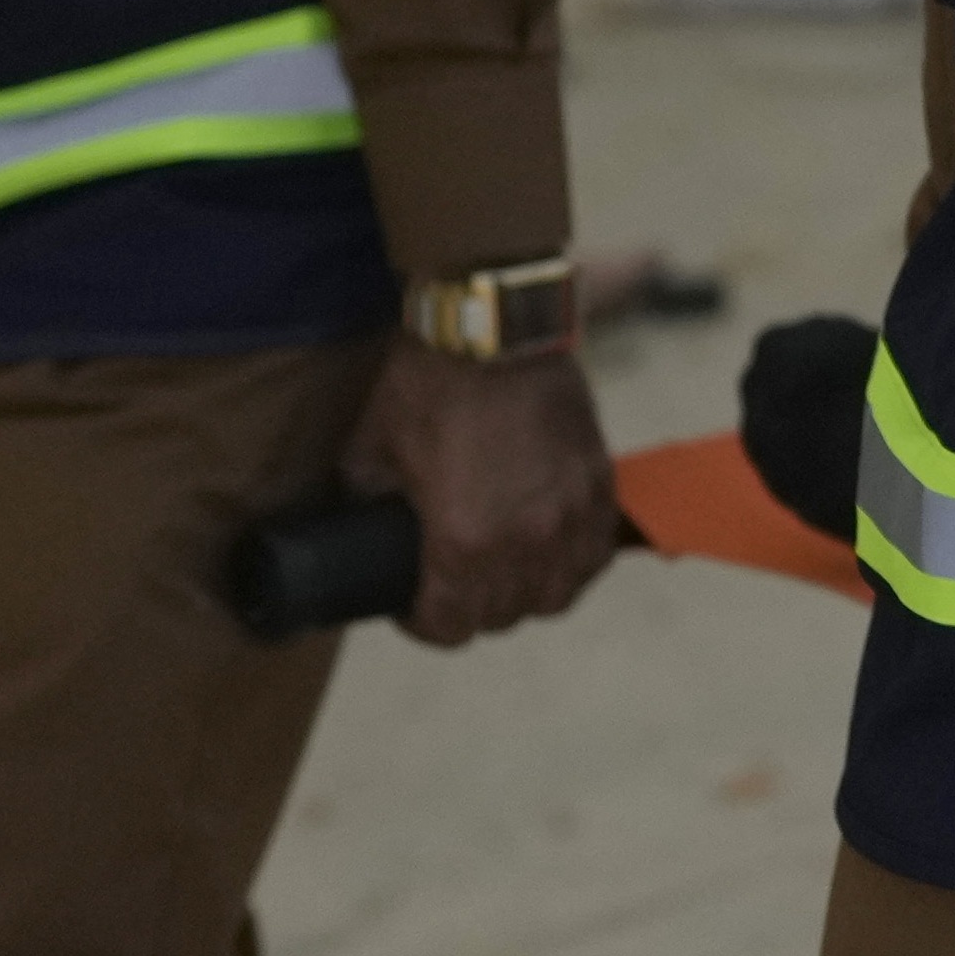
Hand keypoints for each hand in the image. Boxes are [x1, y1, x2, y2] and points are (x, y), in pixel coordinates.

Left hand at [345, 338, 618, 646]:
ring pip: (556, 596)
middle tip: (451, 583)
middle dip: (471, 610)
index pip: (450, 627)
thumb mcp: (370, 452)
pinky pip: (594, 556)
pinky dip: (571, 563)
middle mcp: (526, 543)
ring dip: (526, 594)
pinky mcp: (601, 486)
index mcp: (462, 543)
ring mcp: (572, 516)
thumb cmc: (430, 383)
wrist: (495, 328)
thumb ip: (363, 505)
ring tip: (504, 571)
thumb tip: (353, 532)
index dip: (423, 624)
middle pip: (503, 617)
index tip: (412, 604)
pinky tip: (547, 548)